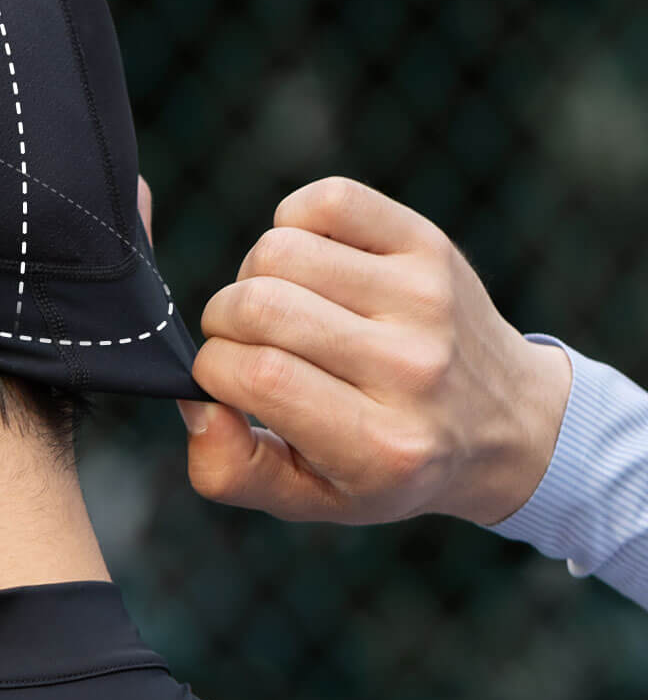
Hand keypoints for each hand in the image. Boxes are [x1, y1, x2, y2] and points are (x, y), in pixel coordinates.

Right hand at [177, 176, 571, 525]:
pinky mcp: (429, 245)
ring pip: (279, 250)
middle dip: (224, 321)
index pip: (256, 374)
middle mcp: (411, 368)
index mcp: (380, 444)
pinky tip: (312, 265)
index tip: (225, 381)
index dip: (212, 370)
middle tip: (247, 343)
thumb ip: (229, 471)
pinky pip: (325, 201)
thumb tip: (194, 402)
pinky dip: (294, 224)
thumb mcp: (308, 498)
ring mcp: (425, 298)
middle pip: (259, 305)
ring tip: (283, 307)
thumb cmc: (385, 463)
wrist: (505, 424)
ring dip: (256, 276)